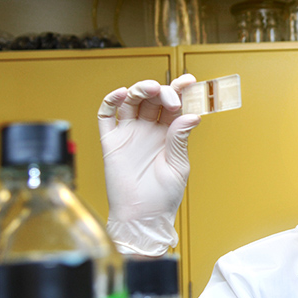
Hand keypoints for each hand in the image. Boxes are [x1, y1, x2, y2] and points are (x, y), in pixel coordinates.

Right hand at [98, 74, 200, 255]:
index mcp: (169, 134)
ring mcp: (129, 133)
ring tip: (150, 89)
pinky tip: (121, 94)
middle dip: (162, 91)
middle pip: (153, 99)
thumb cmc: (163, 196)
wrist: (142, 217)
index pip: (175, 106)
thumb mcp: (178, 166)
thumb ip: (180, 139)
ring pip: (131, 100)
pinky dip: (111, 100)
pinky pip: (106, 115)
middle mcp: (149, 130)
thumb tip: (191, 115)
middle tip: (170, 97)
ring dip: (140, 89)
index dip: (181, 91)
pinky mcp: (111, 141)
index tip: (189, 81)